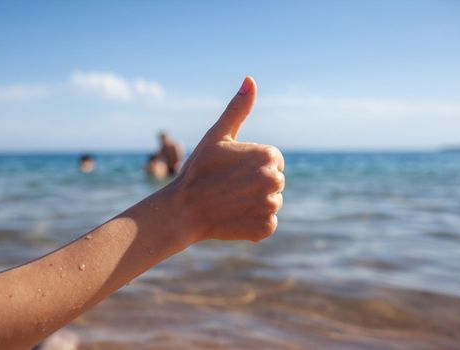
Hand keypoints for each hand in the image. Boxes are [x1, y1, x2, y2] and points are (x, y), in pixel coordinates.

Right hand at [170, 76, 284, 241]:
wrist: (184, 209)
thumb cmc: (199, 170)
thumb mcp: (217, 135)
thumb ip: (237, 108)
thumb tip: (250, 79)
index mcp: (268, 155)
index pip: (273, 159)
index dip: (252, 164)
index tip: (233, 170)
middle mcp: (275, 180)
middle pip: (274, 181)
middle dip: (256, 183)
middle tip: (229, 186)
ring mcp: (271, 206)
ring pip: (271, 202)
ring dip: (255, 203)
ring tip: (231, 201)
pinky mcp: (266, 228)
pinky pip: (267, 223)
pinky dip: (253, 222)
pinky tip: (234, 216)